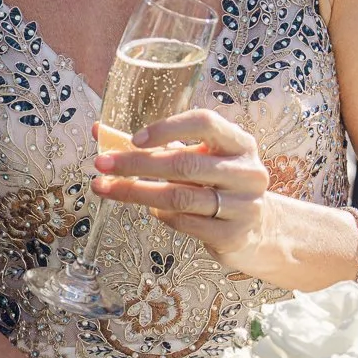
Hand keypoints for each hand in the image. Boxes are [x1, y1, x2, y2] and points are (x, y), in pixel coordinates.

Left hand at [95, 108, 269, 267]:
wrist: (258, 229)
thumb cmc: (216, 185)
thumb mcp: (198, 160)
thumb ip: (156, 146)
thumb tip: (100, 132)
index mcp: (239, 143)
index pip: (205, 123)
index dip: (168, 128)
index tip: (134, 139)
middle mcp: (246, 171)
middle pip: (184, 163)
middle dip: (136, 163)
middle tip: (101, 164)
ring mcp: (244, 205)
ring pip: (180, 196)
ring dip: (137, 192)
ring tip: (107, 189)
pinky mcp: (232, 235)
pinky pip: (185, 222)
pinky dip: (162, 214)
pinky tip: (152, 209)